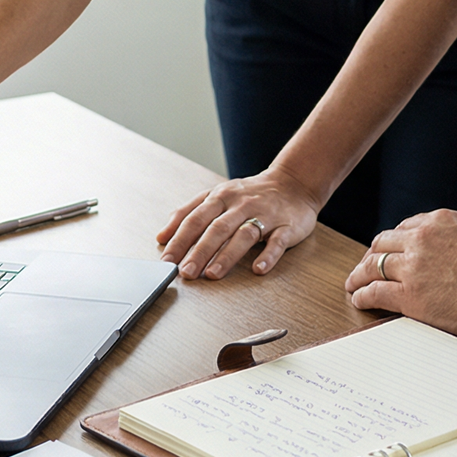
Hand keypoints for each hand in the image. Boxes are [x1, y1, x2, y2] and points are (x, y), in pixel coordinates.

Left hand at [156, 167, 322, 279]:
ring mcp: (265, 215)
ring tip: (212, 274)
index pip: (196, 218)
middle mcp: (241, 204)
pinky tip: (258, 269)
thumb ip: (189, 212)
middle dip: (199, 251)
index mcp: (221, 196)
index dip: (180, 239)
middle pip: (217, 228)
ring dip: (227, 255)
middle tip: (185, 273)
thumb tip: (162, 236)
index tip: (167, 260)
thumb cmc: (250, 194)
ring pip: (244, 235)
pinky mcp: (287, 226)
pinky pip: (278, 241)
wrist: (293, 182)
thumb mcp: (217, 195)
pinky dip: (268, 256)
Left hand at [345, 209, 456, 343]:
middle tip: (365, 268)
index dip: (391, 243)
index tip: (387, 252)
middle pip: (382, 243)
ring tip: (354, 284)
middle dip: (372, 255)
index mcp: (440, 220)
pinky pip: (374, 291)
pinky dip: (361, 295)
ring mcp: (413, 266)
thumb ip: (456, 238)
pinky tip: (359, 299)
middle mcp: (422, 238)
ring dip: (359, 275)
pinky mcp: (408, 295)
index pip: (404, 228)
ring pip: (372, 265)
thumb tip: (446, 250)